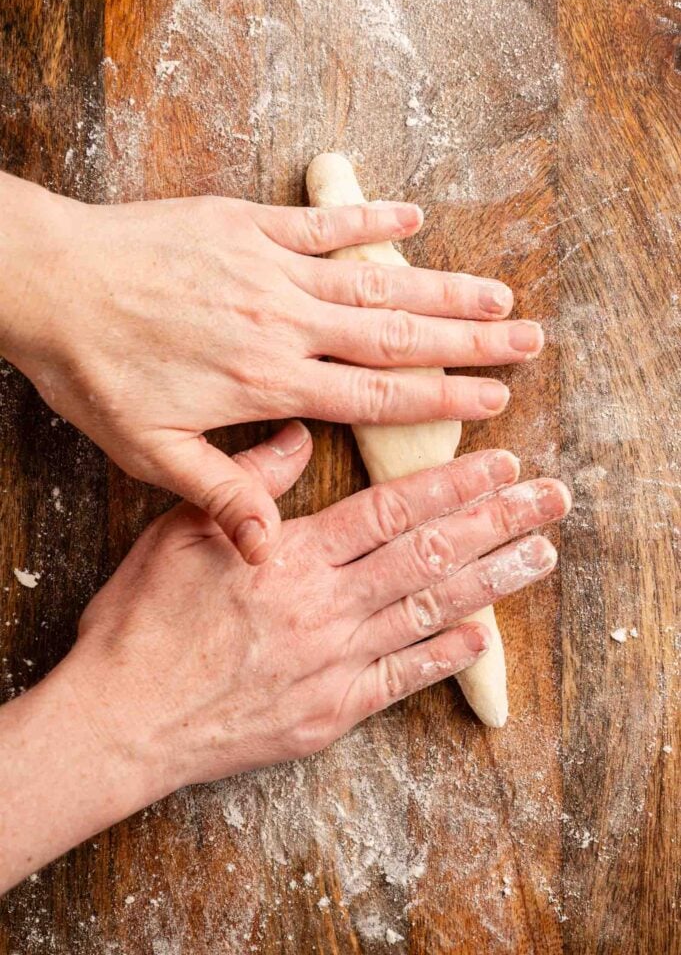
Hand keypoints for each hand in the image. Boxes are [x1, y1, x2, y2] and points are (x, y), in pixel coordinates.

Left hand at [0, 173, 542, 562]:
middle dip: (468, 341)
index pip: (375, 397)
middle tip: (527, 340)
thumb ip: (220, 493)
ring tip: (497, 292)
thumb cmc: (94, 370)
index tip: (493, 399)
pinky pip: (321, 221)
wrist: (48, 283)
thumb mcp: (149, 450)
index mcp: (267, 383)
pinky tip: (413, 219)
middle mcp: (283, 323)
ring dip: (440, 286)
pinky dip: (369, 219)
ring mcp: (268, 268)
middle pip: (395, 336)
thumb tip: (272, 549)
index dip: (442, 399)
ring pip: (373, 281)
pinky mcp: (245, 224)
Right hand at [71, 437, 567, 787]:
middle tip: (552, 498)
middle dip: (497, 521)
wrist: (121, 721)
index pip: (393, 510)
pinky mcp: (332, 712)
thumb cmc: (143, 623)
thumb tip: (296, 435)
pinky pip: (403, 681)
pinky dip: (446, 656)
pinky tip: (484, 636)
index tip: (502, 464)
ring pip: (431, 611)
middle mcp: (328, 606)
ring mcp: (336, 662)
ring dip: (493, 580)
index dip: (454, 484)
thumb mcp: (179, 532)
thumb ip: (249, 484)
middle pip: (430, 554)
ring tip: (543, 553)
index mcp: (294, 556)